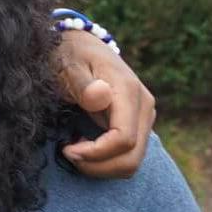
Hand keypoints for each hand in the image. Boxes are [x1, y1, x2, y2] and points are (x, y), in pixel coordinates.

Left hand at [53, 29, 155, 177]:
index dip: (96, 153)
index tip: (67, 150)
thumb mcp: (69, 65)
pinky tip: (82, 146)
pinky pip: (127, 154)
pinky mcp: (138, 124)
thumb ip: (83, 84)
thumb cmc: (71, 55)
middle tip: (68, 155)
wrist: (83, 45)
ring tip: (73, 149)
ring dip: (101, 166)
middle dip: (99, 167)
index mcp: (129, 91)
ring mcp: (144, 117)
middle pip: (132, 158)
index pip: (124, 139)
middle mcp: (144, 106)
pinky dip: (105, 160)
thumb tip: (100, 96)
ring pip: (132, 161)